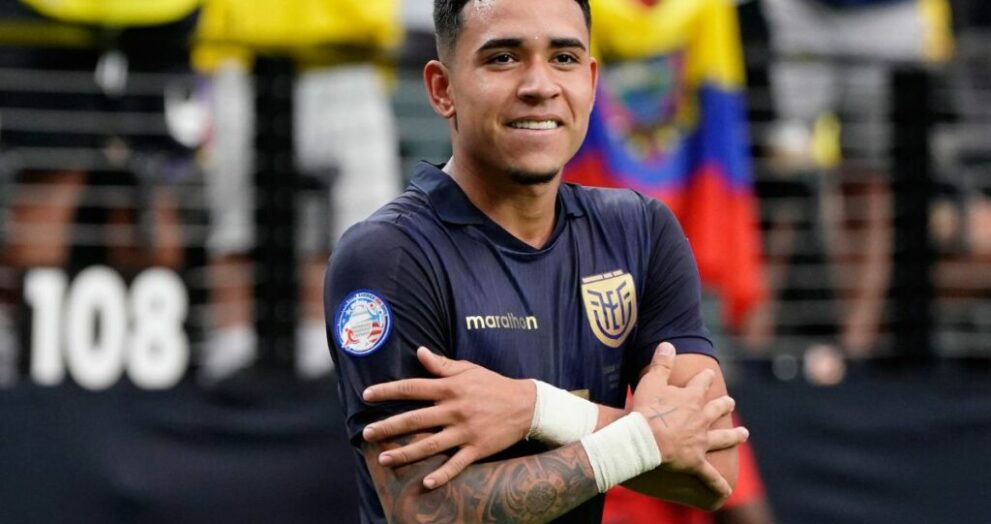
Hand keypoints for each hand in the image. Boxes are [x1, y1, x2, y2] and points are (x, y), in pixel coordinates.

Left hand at [361, 346, 535, 487]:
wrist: (526, 405)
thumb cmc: (493, 385)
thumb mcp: (469, 370)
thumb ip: (442, 364)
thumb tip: (419, 352)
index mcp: (450, 388)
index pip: (412, 388)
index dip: (387, 391)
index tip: (367, 395)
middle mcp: (454, 409)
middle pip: (415, 419)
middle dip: (388, 427)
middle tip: (366, 434)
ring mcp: (465, 431)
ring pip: (430, 444)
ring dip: (405, 454)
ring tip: (384, 460)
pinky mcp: (477, 448)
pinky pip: (457, 464)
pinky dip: (442, 474)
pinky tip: (426, 483)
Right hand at [632, 342, 748, 501]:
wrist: (644, 439)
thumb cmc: (645, 410)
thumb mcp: (651, 381)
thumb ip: (661, 362)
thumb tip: (667, 344)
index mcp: (691, 399)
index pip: (702, 384)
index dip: (706, 378)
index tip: (709, 374)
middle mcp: (701, 419)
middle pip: (717, 410)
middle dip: (724, 405)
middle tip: (730, 402)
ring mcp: (701, 442)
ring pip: (722, 439)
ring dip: (734, 436)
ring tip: (744, 434)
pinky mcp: (695, 462)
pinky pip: (709, 475)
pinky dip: (717, 484)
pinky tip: (726, 491)